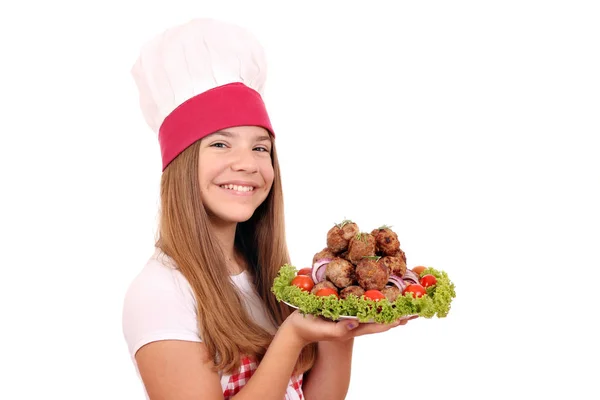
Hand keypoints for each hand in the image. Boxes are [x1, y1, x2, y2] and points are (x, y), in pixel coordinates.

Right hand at [281, 310, 417, 346]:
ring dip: (391, 305)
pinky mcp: (344, 308)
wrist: (296, 328)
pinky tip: (382, 292)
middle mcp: (355, 321)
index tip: (406, 315)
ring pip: (375, 310)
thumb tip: (356, 323)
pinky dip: (376, 298)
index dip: (392, 320)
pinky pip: (364, 303)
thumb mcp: (323, 330)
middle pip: (381, 318)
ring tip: (408, 298)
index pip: (376, 325)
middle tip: (417, 306)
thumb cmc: (308, 329)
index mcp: (352, 328)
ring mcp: (351, 315)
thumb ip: (339, 330)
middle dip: (399, 312)